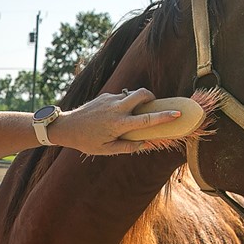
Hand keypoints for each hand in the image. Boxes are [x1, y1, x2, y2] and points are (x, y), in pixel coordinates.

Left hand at [50, 88, 183, 154]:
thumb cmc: (87, 141)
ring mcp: (110, 99)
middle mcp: (117, 109)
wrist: (66, 126)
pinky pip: (120, 96)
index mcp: (119, 124)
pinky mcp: (105, 95)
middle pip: (142, 94)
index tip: (177, 113)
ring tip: (131, 113)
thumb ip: (128, 147)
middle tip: (153, 104)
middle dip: (152, 96)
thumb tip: (146, 145)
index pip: (147, 119)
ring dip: (136, 100)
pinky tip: (113, 114)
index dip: (164, 116)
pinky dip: (123, 102)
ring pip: (131, 94)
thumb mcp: (107, 150)